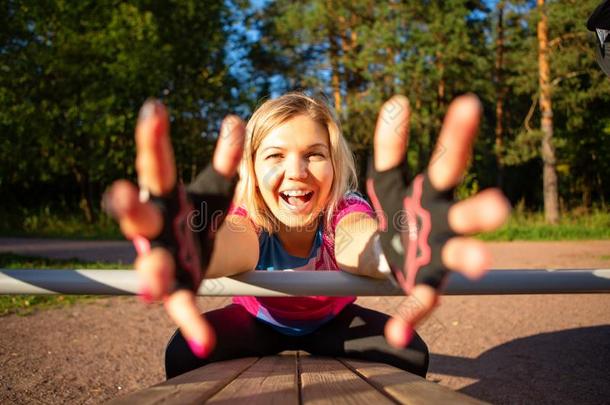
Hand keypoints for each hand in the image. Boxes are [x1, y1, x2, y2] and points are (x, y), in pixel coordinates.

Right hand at [104, 100, 244, 356]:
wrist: (196, 253)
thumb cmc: (198, 215)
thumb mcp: (216, 189)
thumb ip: (226, 161)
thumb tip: (235, 121)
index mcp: (165, 197)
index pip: (158, 166)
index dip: (154, 140)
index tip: (154, 108)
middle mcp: (156, 228)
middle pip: (138, 216)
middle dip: (129, 208)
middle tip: (122, 194)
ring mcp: (163, 260)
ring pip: (152, 265)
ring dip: (153, 271)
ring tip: (156, 276)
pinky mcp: (178, 289)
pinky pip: (182, 306)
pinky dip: (191, 323)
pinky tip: (204, 342)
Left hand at [367, 95, 509, 347]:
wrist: (393, 248)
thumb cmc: (400, 208)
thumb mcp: (388, 178)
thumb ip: (391, 145)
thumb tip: (396, 103)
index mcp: (436, 194)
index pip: (448, 161)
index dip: (457, 135)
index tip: (468, 103)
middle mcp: (447, 224)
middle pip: (468, 215)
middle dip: (483, 212)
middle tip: (499, 205)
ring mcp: (438, 256)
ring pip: (458, 258)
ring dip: (470, 259)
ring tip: (480, 262)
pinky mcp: (422, 283)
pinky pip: (419, 301)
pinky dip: (411, 317)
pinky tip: (397, 334)